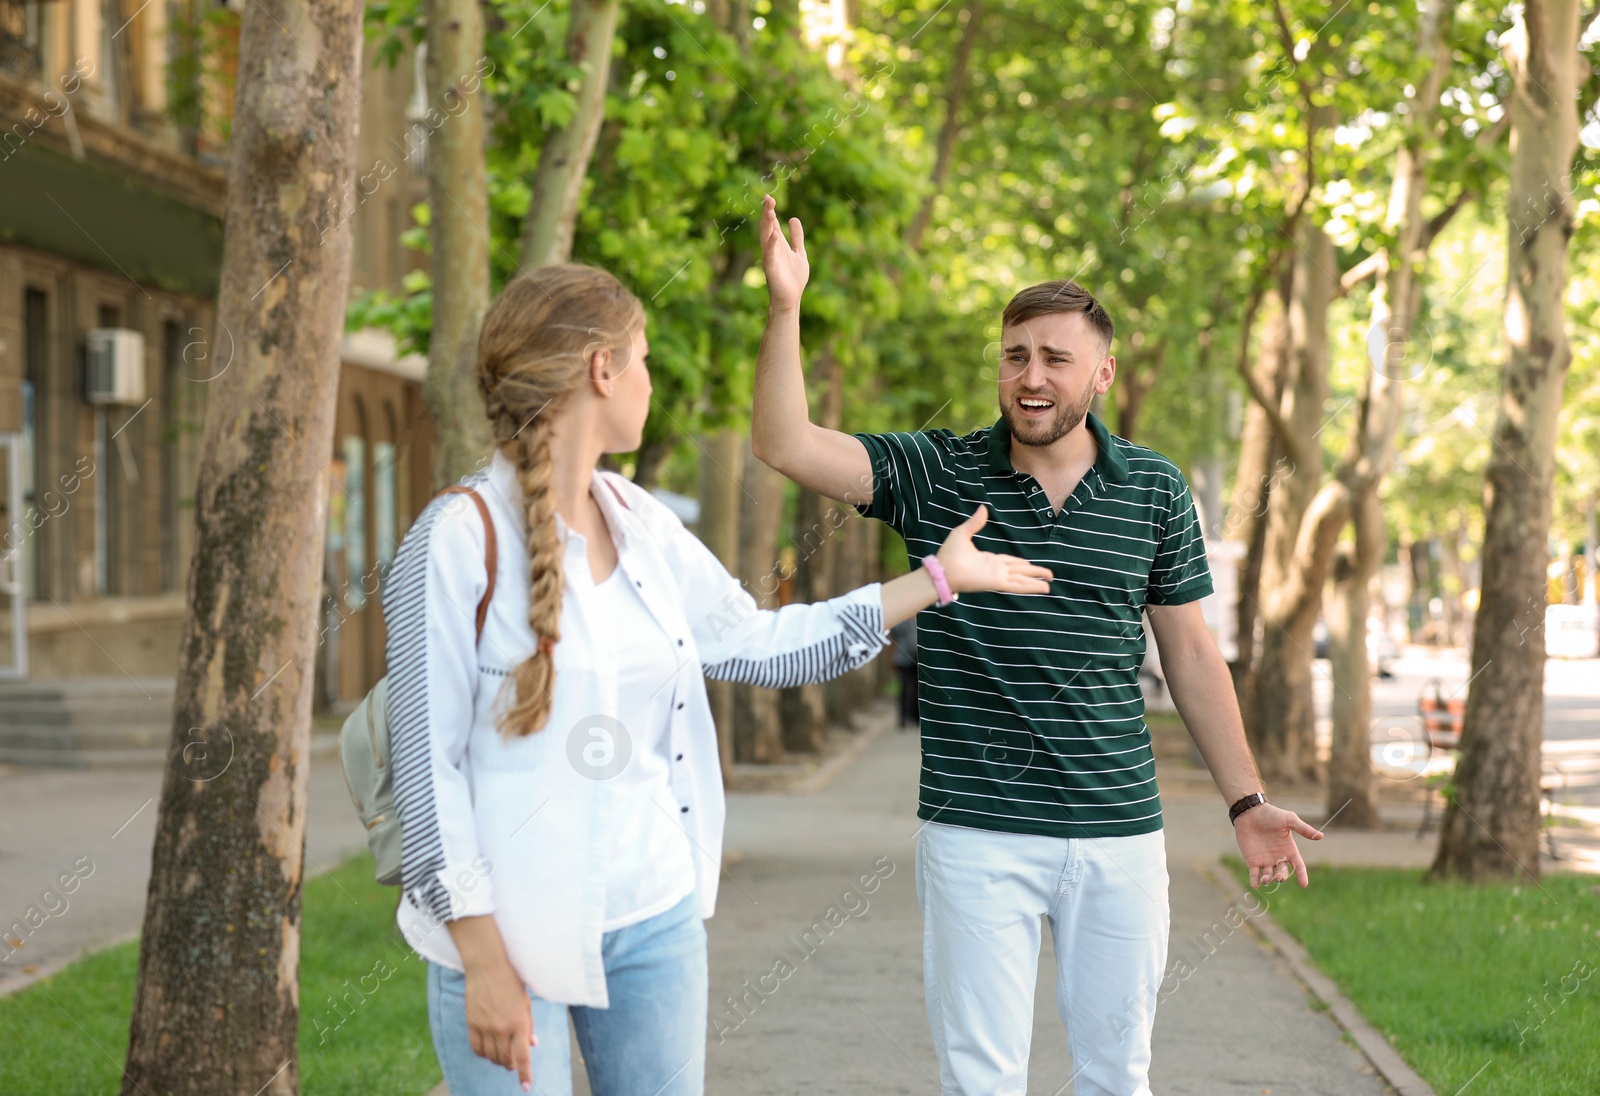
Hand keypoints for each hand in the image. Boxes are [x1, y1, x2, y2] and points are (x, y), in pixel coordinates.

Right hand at [463, 958, 537, 1090]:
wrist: (487, 966)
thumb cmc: (511, 982)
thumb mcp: (526, 1003)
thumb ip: (528, 1026)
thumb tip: (532, 1045)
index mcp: (520, 1022)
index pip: (523, 1056)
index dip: (525, 1074)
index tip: (526, 1087)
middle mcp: (503, 1027)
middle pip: (506, 1060)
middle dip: (512, 1065)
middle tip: (514, 1062)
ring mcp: (486, 1026)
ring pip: (491, 1057)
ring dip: (498, 1060)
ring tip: (502, 1054)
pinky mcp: (472, 1023)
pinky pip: (476, 1049)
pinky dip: (483, 1054)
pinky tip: (488, 1050)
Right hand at [760, 194, 807, 312]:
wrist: (791, 298)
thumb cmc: (793, 277)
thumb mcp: (799, 252)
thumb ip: (797, 237)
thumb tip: (794, 218)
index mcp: (778, 244)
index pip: (772, 223)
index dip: (770, 210)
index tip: (769, 197)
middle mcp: (772, 249)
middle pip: (767, 228)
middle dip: (767, 213)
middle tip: (768, 199)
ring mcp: (770, 258)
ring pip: (766, 238)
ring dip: (767, 225)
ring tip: (770, 211)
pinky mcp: (771, 269)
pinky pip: (770, 255)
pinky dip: (771, 244)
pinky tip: (774, 234)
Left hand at [935, 506, 1054, 595]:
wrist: (942, 569)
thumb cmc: (948, 554)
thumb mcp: (962, 533)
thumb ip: (975, 523)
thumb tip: (983, 508)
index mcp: (988, 560)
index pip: (1009, 562)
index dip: (1021, 563)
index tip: (1030, 564)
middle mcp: (995, 570)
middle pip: (1020, 571)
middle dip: (1034, 572)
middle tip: (1049, 575)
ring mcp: (997, 577)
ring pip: (1022, 579)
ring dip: (1036, 581)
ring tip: (1049, 584)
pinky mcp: (997, 583)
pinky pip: (1017, 585)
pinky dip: (1031, 587)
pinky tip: (1042, 588)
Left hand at [1236, 803, 1323, 887]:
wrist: (1250, 812)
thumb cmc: (1271, 814)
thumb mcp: (1289, 820)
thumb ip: (1303, 829)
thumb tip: (1321, 836)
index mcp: (1289, 850)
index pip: (1298, 866)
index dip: (1302, 875)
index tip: (1304, 884)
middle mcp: (1278, 857)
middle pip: (1283, 873)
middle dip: (1282, 877)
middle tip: (1279, 877)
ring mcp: (1265, 860)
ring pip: (1269, 876)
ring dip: (1268, 879)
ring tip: (1265, 879)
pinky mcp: (1252, 860)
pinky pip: (1254, 874)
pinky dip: (1254, 881)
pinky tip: (1255, 885)